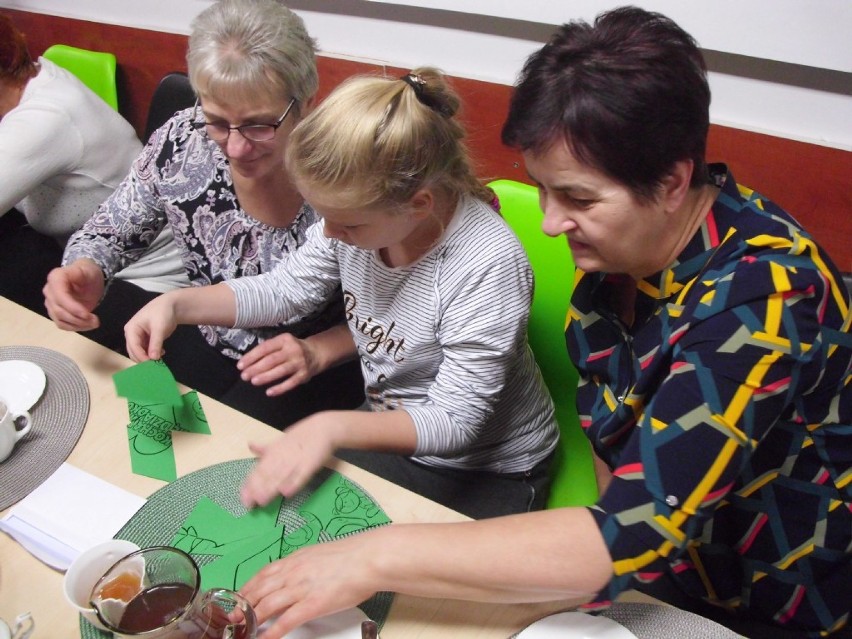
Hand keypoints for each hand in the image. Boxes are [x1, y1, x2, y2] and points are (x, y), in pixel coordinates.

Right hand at [43, 259, 104, 330]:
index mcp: (55, 278)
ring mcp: (50, 303)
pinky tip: (87, 325)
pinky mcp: (55, 312)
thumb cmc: (88, 274)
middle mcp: (49, 291)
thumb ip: (80, 278)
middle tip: (96, 321)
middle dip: (78, 319)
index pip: (59, 296)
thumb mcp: (88, 271)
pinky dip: (75, 327)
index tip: (87, 315)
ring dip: (78, 325)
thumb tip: (71, 290)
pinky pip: (62, 324)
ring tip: (94, 323)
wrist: (87, 278)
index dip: (72, 308)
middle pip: (59, 311)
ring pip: (60, 320)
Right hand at [124, 294, 179, 361]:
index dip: (141, 356)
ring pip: (140, 353)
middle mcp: (132, 334)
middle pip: (134, 351)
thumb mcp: (159, 328)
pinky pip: (146, 351)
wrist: (171, 306)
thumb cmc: (162, 313)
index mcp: (131, 329)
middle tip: (155, 365)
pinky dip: (152, 354)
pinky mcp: (146, 340)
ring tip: (160, 360)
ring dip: (148, 357)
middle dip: (144, 359)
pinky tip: (162, 353)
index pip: (133, 346)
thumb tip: (153, 358)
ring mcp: (139, 338)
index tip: (151, 364)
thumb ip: (156, 343)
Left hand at [237, 333, 317, 395]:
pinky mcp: (304, 375)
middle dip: (256, 368)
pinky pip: (291, 383)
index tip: (240, 365)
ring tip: (254, 381)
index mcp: (284, 340)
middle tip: (244, 376)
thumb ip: (268, 350)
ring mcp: (299, 362)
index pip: (265, 348)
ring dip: (266, 376)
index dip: (252, 357)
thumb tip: (248, 362)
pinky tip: (269, 392)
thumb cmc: (292, 349)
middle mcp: (293, 350)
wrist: (316, 353)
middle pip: (272, 360)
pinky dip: (280, 388)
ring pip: (281, 370)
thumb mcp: (282, 343)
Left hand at [240, 414, 342, 505]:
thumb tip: (250, 445)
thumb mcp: (281, 441)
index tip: (243, 498)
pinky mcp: (310, 464)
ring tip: (262, 501)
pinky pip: (301, 476)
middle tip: (249, 504)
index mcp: (273, 452)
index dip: (250, 484)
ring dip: (271, 488)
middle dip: (257, 489)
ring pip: (281, 477)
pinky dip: (294, 484)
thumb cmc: (301, 436)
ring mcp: (296, 461)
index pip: (258, 469)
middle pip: (267, 474)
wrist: (323, 428)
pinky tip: (286, 493)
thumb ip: (265, 448)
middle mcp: (282, 457)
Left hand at [240, 533, 378, 637]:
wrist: (368, 558)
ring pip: (267, 605)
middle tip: (232, 617)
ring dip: (251, 618)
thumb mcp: (320, 554)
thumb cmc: (351, 556)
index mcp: (295, 560)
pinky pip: (285, 621)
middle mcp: (293, 573)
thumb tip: (297, 573)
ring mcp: (301, 589)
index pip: (263, 574)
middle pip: (259, 590)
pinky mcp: (312, 604)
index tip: (239, 597)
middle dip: (243, 605)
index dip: (247, 587)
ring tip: (242, 629)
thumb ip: (305, 564)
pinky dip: (271, 632)